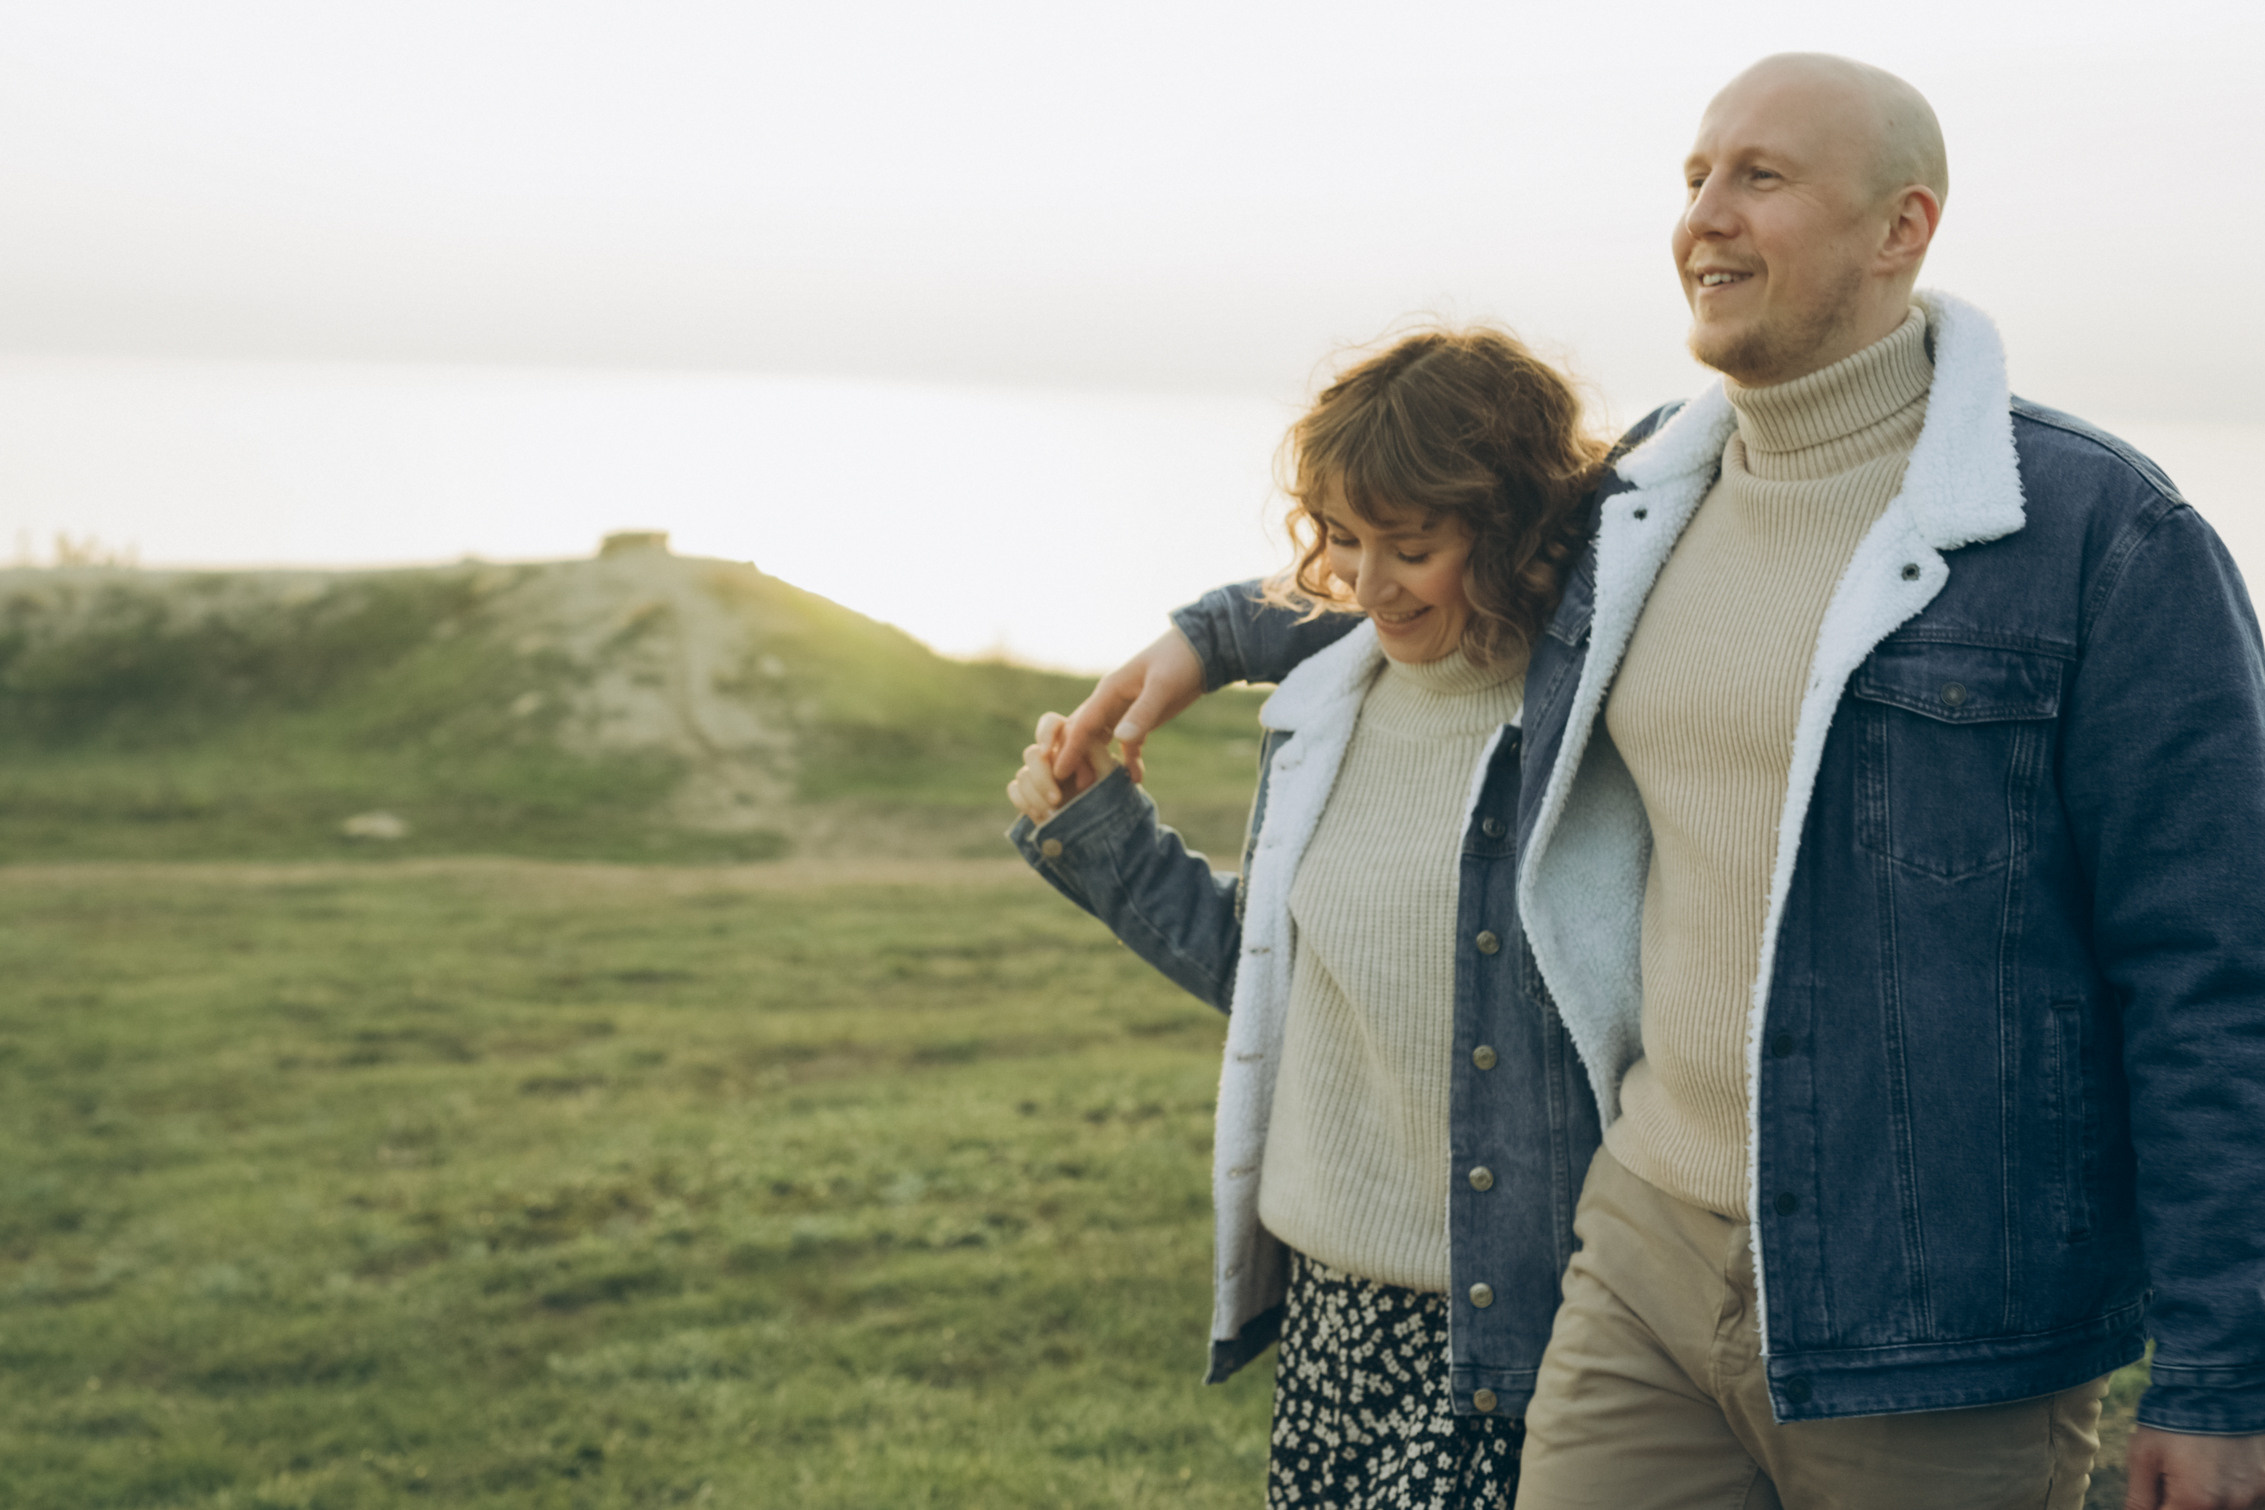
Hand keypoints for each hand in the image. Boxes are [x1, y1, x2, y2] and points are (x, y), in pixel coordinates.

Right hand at [1007, 712, 1118, 826]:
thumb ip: (1093, 754)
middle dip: (1042, 778)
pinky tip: (1041, 816)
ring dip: (1035, 795)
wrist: (1102, 826)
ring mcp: (1037, 773)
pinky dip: (1024, 802)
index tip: (1045, 752)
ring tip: (1053, 814)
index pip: (1050, 724)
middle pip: (1032, 753)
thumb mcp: (1110, 773)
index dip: (1043, 734)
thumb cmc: (1110, 795)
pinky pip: (1014, 789)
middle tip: (1057, 800)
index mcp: (1071, 743)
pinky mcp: (1027, 792)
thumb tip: (1060, 755)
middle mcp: (1051, 755)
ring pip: (1022, 774)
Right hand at [1053, 627, 1204, 785]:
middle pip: (1085, 735)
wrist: (1201, 649)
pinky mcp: (1141, 719)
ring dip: (1100, 763)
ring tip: (1099, 790)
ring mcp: (1124, 710)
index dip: (1070, 749)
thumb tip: (1120, 740)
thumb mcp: (1162, 687)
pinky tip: (1136, 779)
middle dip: (1078, 760)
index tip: (1058, 773)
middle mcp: (1110, 702)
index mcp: (1108, 691)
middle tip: (1078, 788)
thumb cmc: (1179, 661)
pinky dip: (1129, 761)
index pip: (1082, 724)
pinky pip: (1128, 744)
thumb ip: (1142, 713)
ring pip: (1102, 741)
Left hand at [2125, 1426, 2264, 1508]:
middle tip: (2177, 1476)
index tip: (2159, 1490)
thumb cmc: (2174, 1417)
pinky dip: (2231, 1492)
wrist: (2217, 1382)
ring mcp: (2256, 1496)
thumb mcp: (2144, 1454)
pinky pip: (2248, 1501)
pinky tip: (2221, 1467)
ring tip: (2200, 1467)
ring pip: (2225, 1509)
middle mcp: (2232, 1505)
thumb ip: (2140, 1498)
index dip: (2159, 1506)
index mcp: (2196, 1501)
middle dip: (2182, 1501)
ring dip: (2208, 1498)